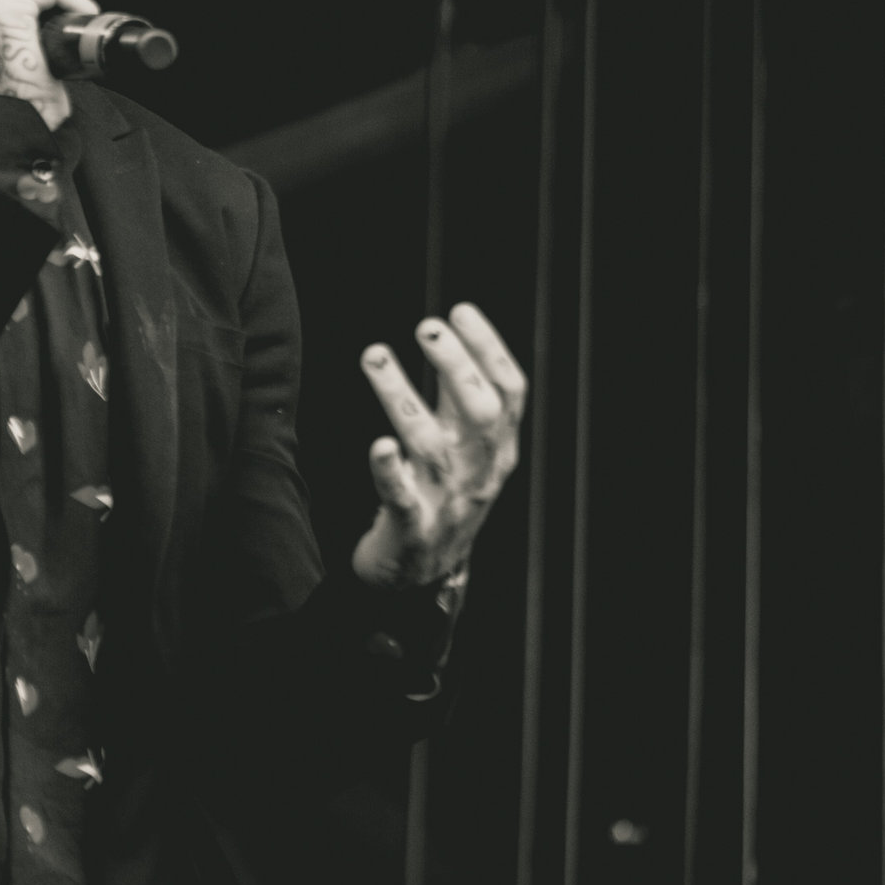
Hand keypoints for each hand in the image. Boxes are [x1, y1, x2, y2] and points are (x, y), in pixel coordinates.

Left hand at [351, 303, 525, 588]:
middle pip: (478, 413)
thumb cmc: (442, 496)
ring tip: (374, 355)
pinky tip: (378, 444)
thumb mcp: (466, 449)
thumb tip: (451, 331)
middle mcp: (478, 473)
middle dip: (455, 365)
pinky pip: (400, 498)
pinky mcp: (410, 528)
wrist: (420, 574)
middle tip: (427, 325)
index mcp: (497, 450)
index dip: (489, 348)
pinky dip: (389, 471)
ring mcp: (446, 502)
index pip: (509, 393)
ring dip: (402, 396)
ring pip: (431, 445)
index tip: (461, 310)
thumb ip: (461, 399)